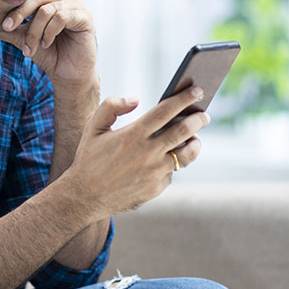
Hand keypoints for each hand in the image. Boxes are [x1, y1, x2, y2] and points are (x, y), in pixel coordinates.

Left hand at [0, 0, 96, 86]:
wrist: (68, 75)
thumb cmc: (50, 55)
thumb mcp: (25, 40)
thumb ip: (10, 30)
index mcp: (51, 0)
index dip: (15, 8)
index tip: (3, 25)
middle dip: (20, 14)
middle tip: (9, 29)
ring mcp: (76, 6)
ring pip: (47, 10)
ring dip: (35, 31)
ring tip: (31, 48)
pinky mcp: (85, 17)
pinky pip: (62, 16)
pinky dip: (50, 31)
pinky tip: (46, 44)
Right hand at [61, 84, 209, 216]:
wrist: (84, 197)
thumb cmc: (89, 158)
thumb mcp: (93, 127)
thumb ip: (112, 106)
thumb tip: (136, 100)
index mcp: (133, 134)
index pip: (166, 111)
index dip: (184, 99)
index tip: (197, 91)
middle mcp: (147, 153)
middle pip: (184, 131)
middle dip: (199, 119)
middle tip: (203, 115)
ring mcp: (154, 172)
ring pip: (187, 154)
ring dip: (195, 143)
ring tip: (194, 138)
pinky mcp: (156, 188)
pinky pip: (172, 172)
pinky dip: (173, 163)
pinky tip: (169, 159)